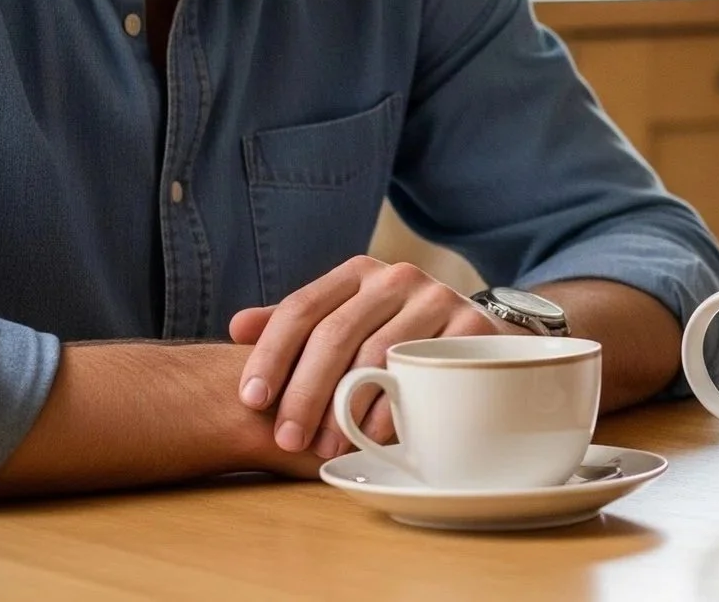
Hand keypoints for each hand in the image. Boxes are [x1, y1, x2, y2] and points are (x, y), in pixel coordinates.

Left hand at [228, 257, 506, 459]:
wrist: (481, 339)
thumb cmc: (399, 337)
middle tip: (287, 439)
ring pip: (375, 354)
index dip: (271, 355)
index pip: (302, 308)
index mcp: (358, 273)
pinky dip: (392, 408)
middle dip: (304, 392)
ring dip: (345, 409)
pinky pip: (421, 371)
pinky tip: (372, 434)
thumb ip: (298, 325)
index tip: (251, 400)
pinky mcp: (471, 325)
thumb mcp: (349, 321)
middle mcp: (396, 277)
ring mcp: (437, 297)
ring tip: (325, 446)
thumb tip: (238, 326)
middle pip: (335, 334)